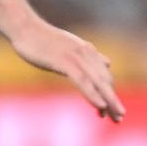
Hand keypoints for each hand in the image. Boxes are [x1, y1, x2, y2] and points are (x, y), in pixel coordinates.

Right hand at [11, 20, 125, 121]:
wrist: (25, 28)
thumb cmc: (42, 39)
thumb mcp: (70, 46)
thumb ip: (88, 56)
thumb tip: (107, 63)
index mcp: (87, 50)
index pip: (104, 75)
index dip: (109, 92)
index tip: (112, 108)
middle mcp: (86, 53)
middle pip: (105, 80)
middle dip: (113, 100)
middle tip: (121, 117)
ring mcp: (76, 57)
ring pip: (98, 82)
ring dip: (109, 101)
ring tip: (116, 117)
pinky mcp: (65, 62)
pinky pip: (83, 81)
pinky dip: (93, 94)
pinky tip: (101, 106)